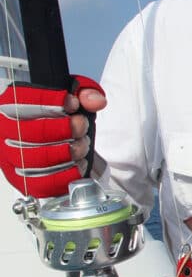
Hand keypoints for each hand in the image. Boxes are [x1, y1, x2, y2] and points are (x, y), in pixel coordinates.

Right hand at [0, 76, 105, 197]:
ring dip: (69, 152)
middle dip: (66, 129)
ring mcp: (11, 157)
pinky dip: (66, 175)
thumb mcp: (72, 97)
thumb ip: (85, 93)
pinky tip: (78, 164)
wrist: (51, 140)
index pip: (25, 101)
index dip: (53, 102)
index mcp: (12, 105)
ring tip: (81, 146)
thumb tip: (96, 101)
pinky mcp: (21, 179)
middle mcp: (6, 131)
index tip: (73, 105)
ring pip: (38, 159)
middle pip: (32, 132)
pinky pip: (42, 183)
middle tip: (81, 126)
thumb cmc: (58, 118)